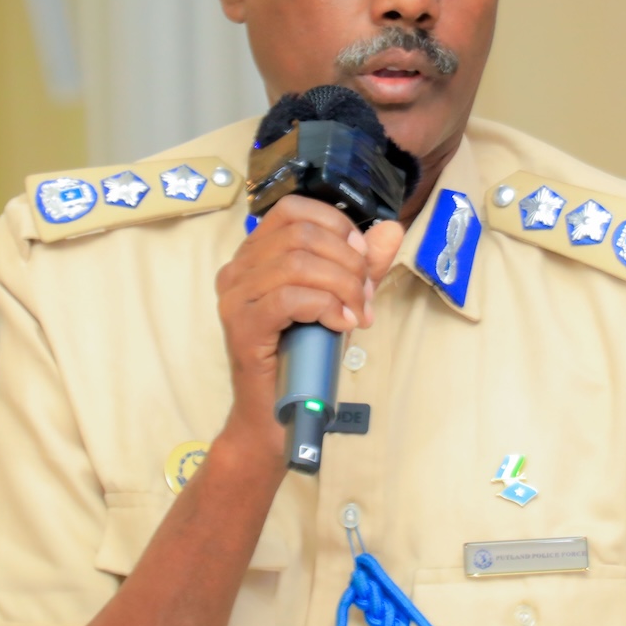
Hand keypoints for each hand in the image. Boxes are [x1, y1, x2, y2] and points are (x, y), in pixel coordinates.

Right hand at [215, 196, 403, 454]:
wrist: (275, 415)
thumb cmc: (303, 357)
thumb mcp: (339, 301)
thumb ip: (363, 265)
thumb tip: (390, 229)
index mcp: (255, 254)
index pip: (293, 209)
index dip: (337, 225)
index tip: (362, 258)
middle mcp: (237, 269)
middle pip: (301, 234)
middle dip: (347, 262)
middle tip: (364, 296)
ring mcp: (235, 298)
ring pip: (297, 264)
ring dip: (341, 286)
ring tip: (356, 314)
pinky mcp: (243, 327)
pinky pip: (289, 298)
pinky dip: (325, 306)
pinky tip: (341, 325)